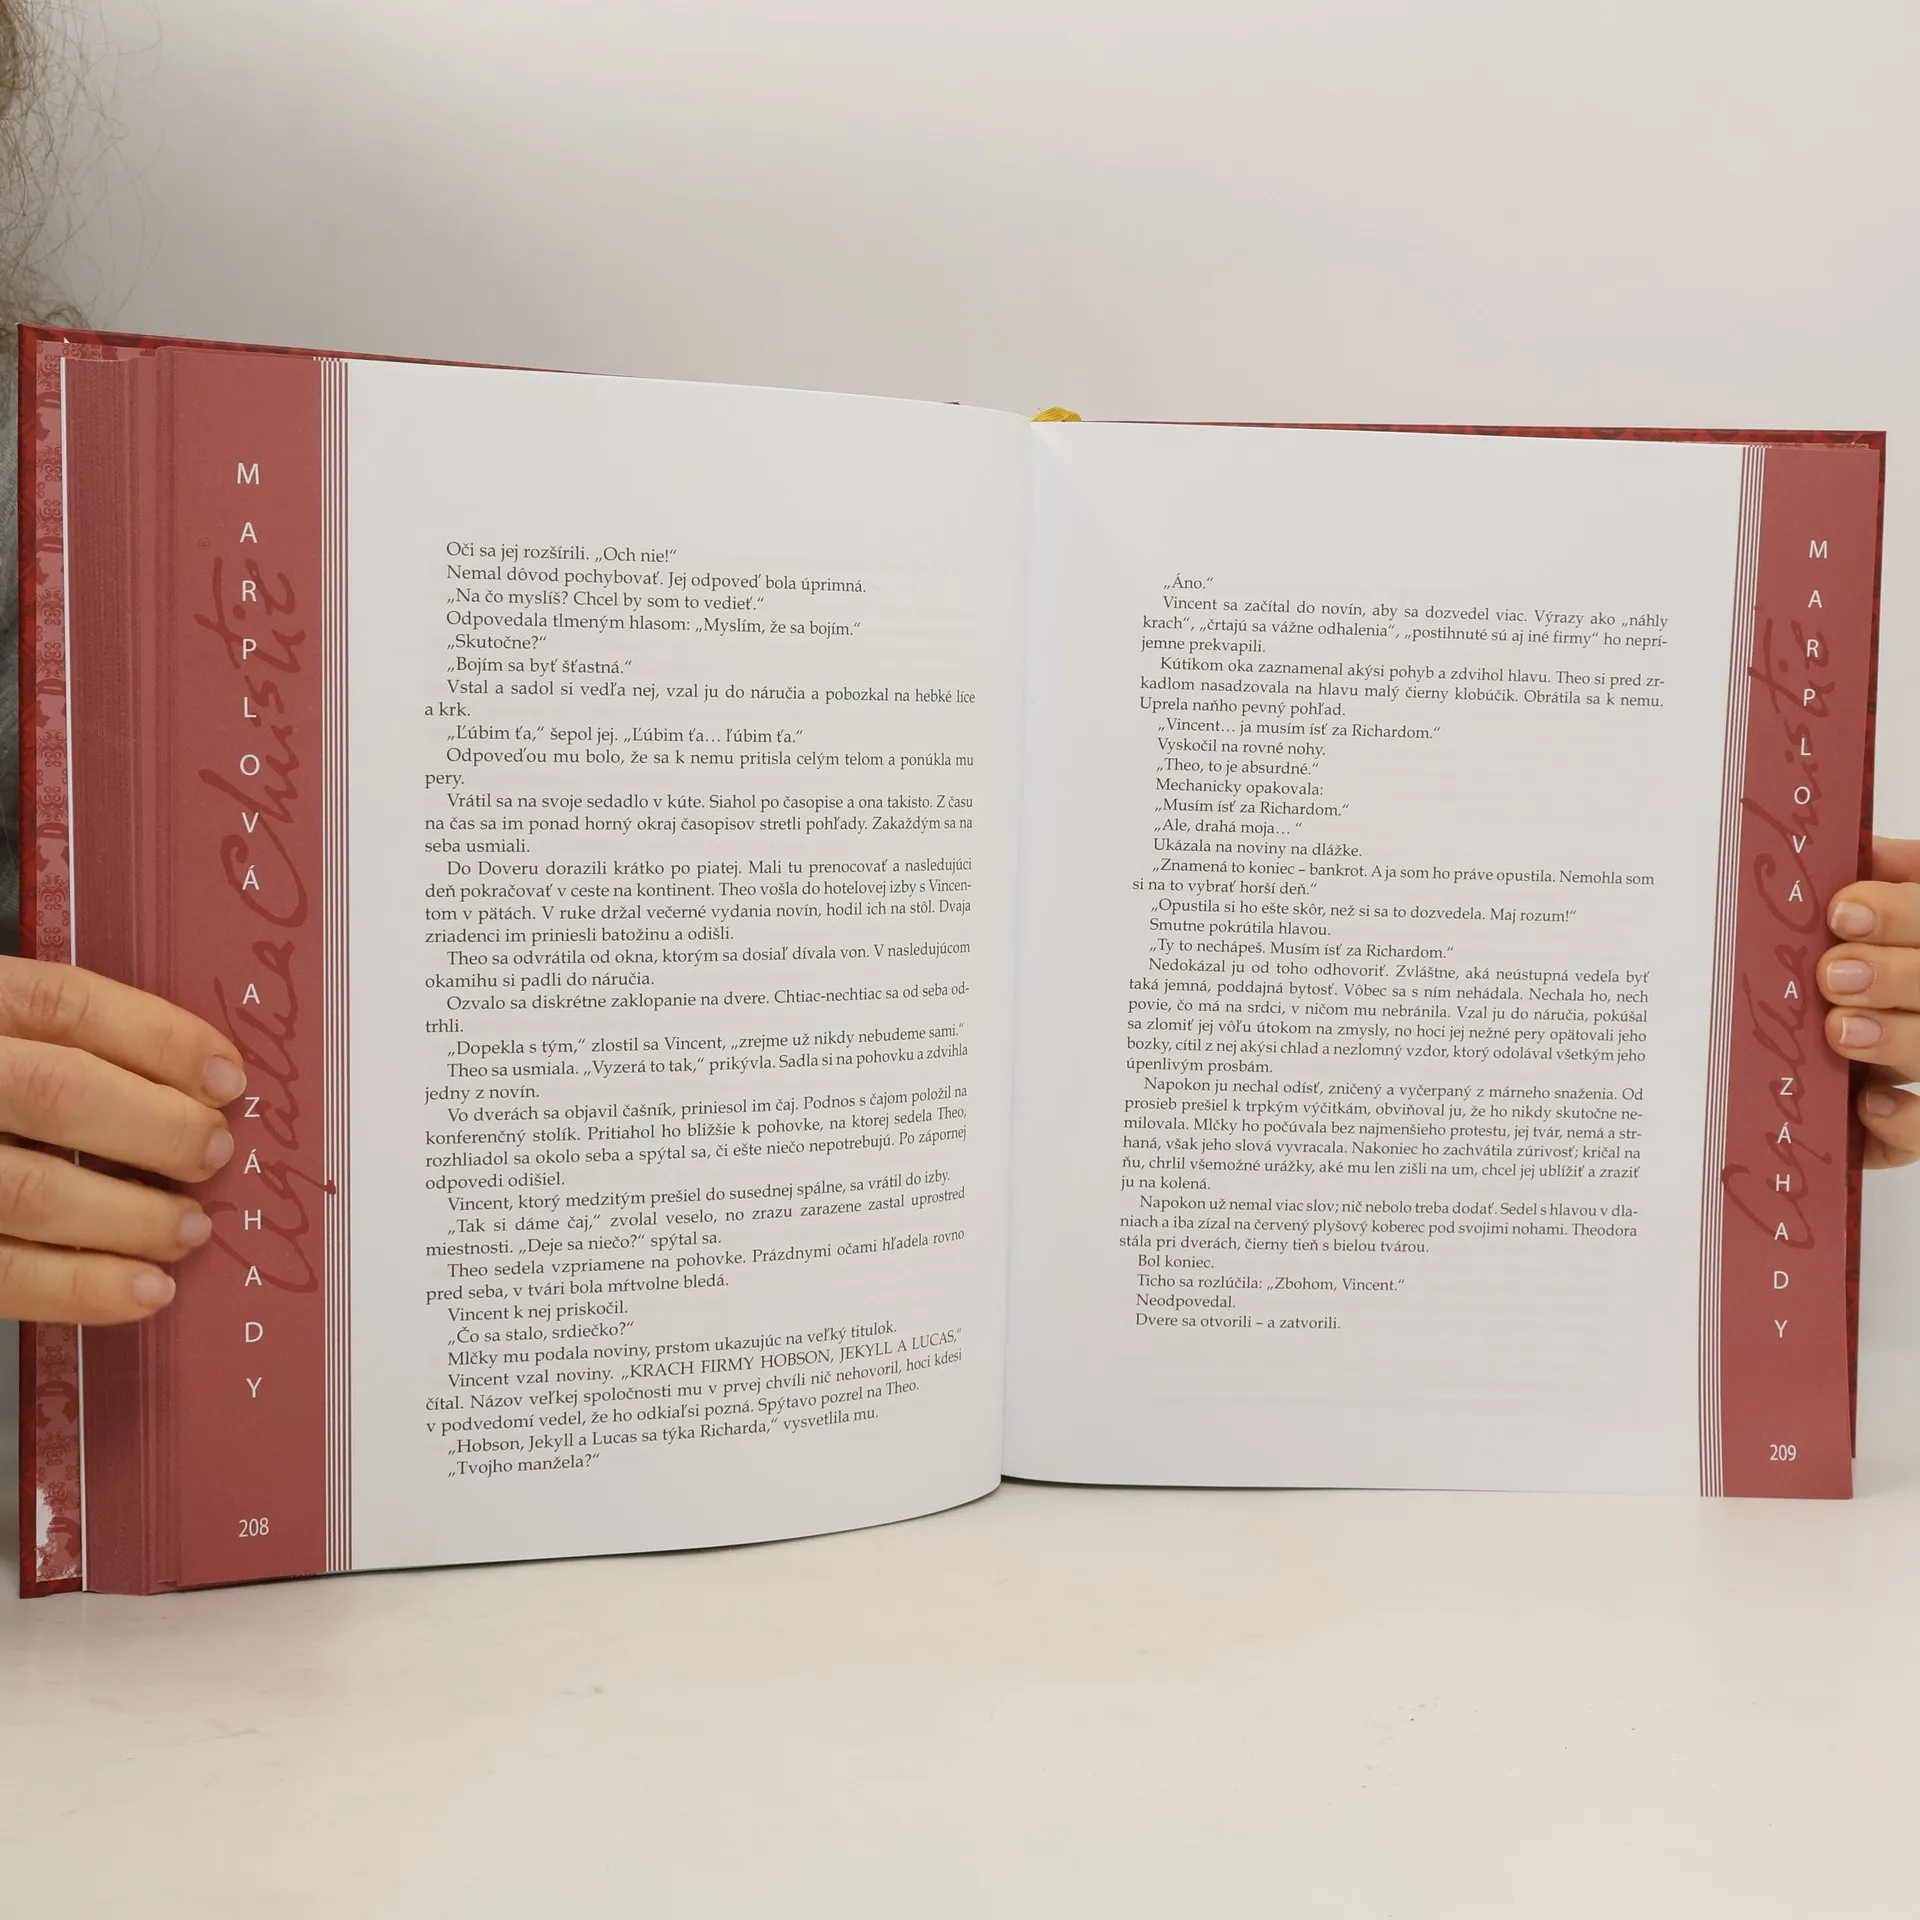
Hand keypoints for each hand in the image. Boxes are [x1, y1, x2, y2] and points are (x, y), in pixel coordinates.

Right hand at [0, 960, 243, 1323]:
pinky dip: (81, 1287)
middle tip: (212, 1154)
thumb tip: (198, 1085)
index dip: (160, 1038)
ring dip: (131, 1217)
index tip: (229, 1077)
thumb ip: (55, 1043)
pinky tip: (142, 1290)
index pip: (63, 1002)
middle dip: (156, 1129)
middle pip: (57, 1092)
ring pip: (30, 1191)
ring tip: (188, 1229)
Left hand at [1823, 837, 1919, 1168]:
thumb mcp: (1883, 899)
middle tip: (1833, 974)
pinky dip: (1903, 1121)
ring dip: (1894, 1039)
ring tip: (1841, 1030)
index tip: (1842, 912)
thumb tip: (1842, 848)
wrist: (1863, 1014)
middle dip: (1891, 976)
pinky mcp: (1915, 1120)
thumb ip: (1878, 875)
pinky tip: (1868, 1102)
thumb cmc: (1869, 952)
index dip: (1898, 913)